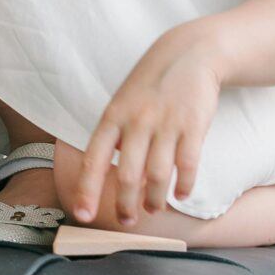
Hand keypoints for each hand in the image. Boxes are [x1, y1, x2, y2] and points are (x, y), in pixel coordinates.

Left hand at [70, 25, 223, 227]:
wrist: (189, 54)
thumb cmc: (150, 85)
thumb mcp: (122, 103)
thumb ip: (114, 136)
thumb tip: (108, 174)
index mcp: (112, 117)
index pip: (93, 159)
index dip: (87, 189)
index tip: (82, 214)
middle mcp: (136, 122)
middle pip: (127, 174)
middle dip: (125, 204)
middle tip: (126, 221)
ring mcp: (165, 123)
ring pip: (157, 175)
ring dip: (154, 199)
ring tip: (152, 208)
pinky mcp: (193, 125)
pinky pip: (188, 164)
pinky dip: (184, 184)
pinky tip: (180, 194)